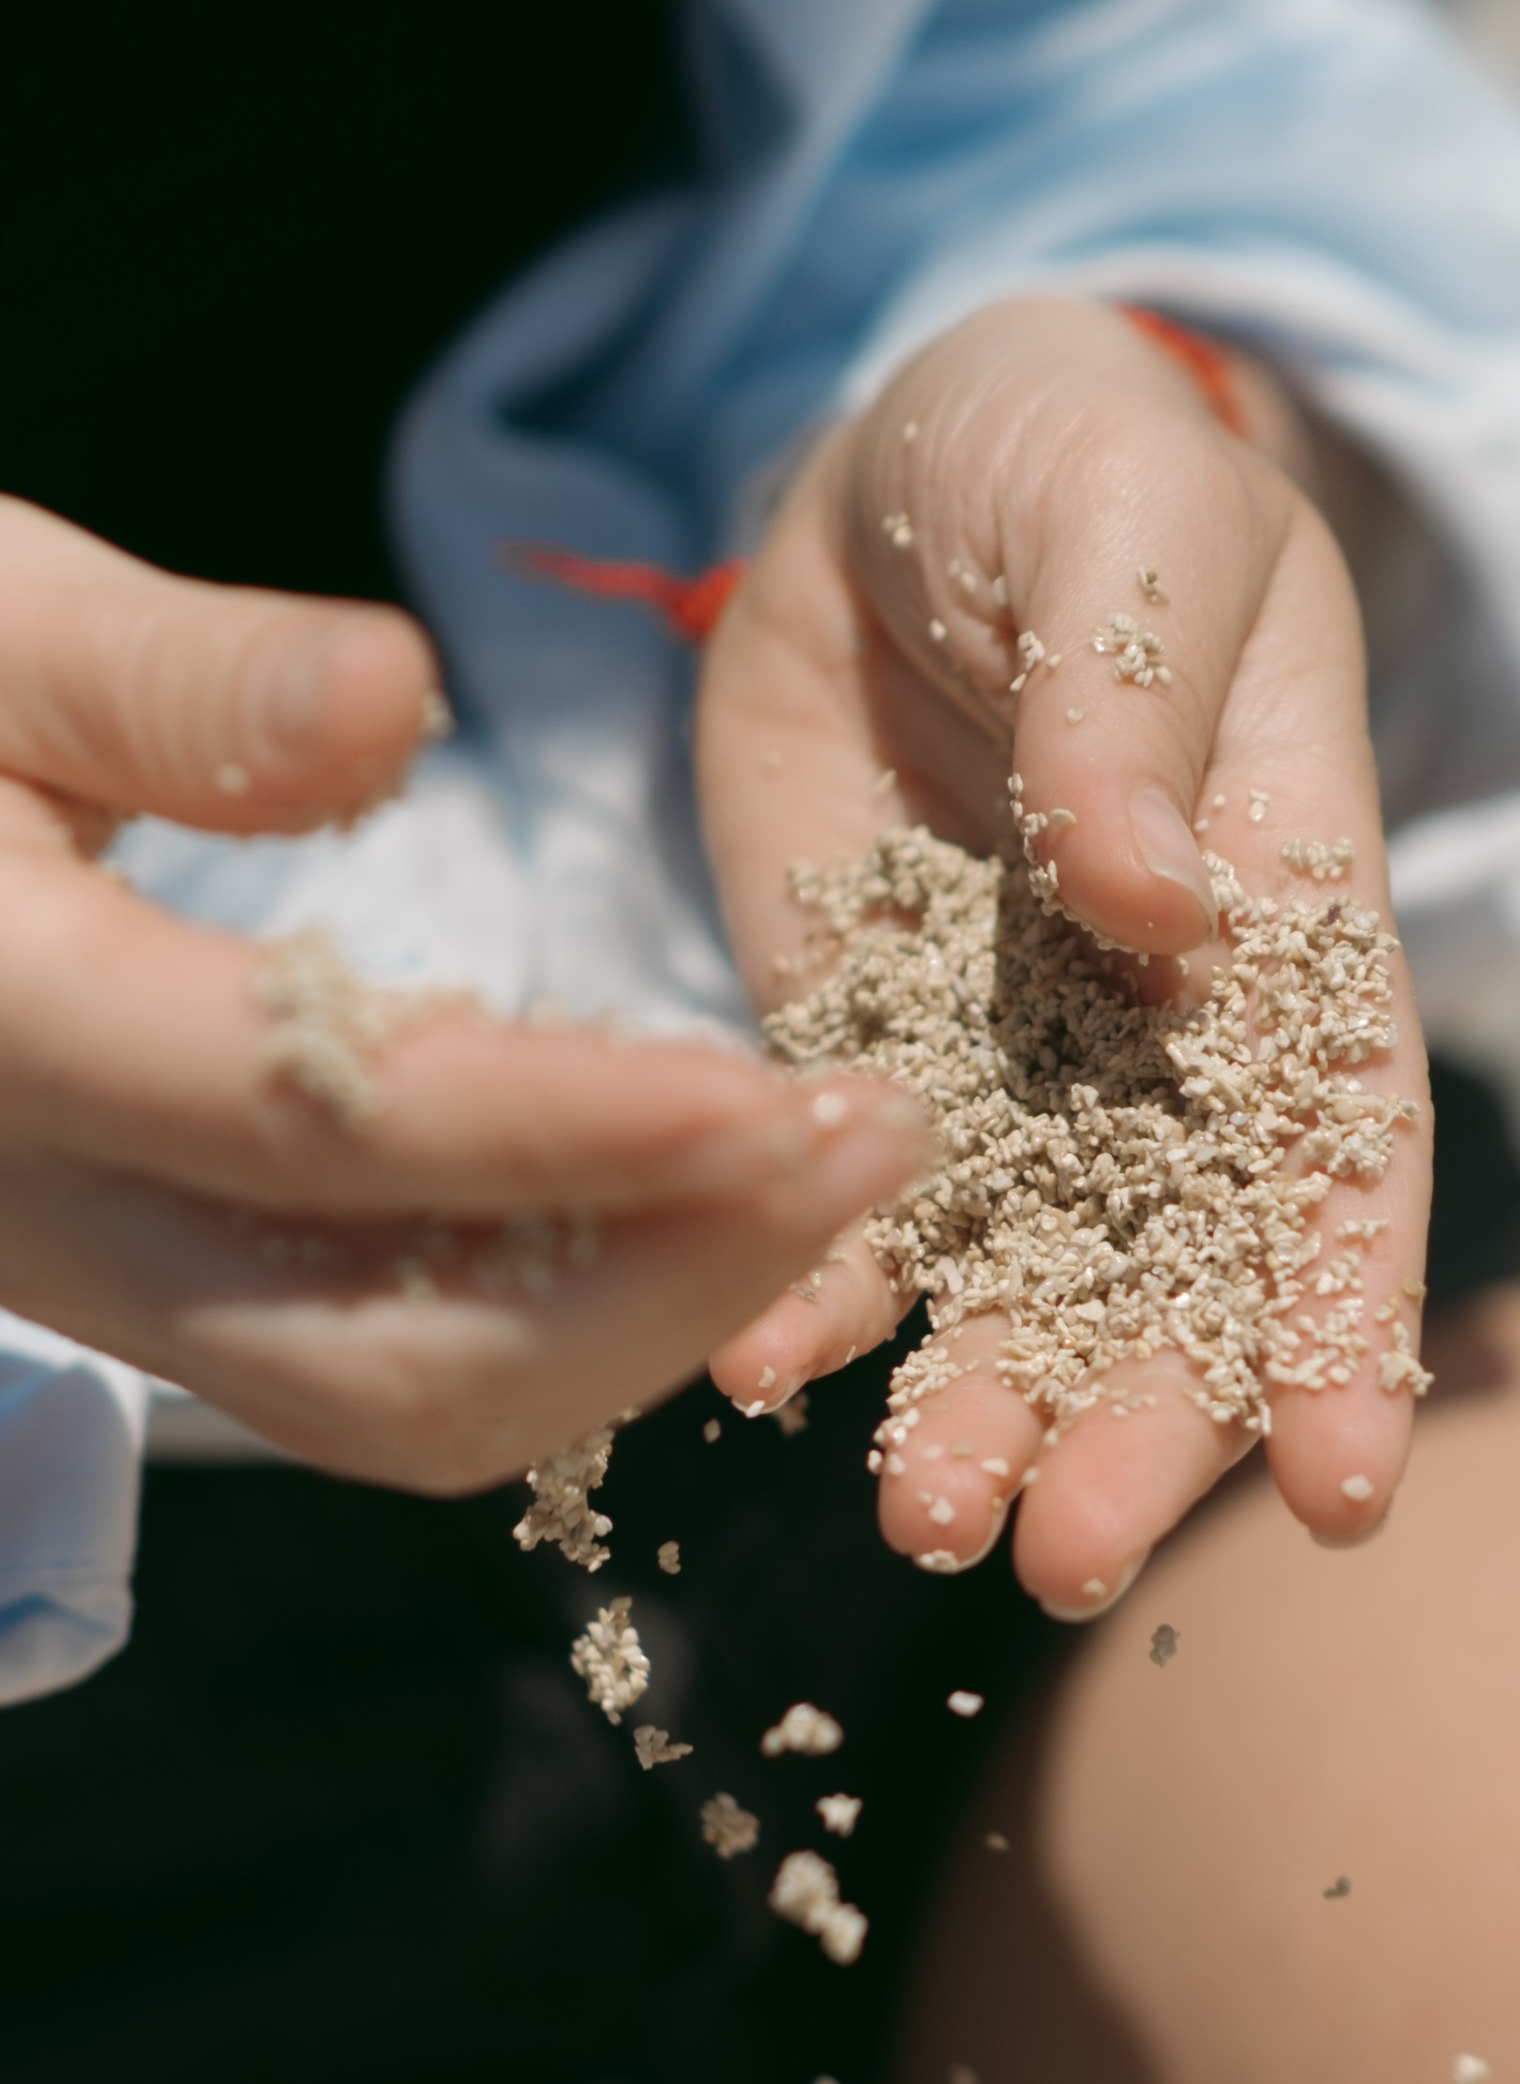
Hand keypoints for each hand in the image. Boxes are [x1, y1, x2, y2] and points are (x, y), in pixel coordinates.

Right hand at [0, 503, 926, 1491]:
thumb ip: (176, 679)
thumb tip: (391, 702)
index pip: (316, 1131)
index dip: (567, 1130)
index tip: (777, 1091)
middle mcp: (55, 1226)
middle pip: (394, 1369)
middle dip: (664, 1289)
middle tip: (874, 1149)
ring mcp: (118, 1290)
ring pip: (418, 1403)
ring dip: (654, 1317)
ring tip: (845, 1170)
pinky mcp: (186, 1295)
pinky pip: (407, 1360)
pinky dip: (584, 1307)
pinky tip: (727, 1193)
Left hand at [692, 296, 1432, 1616]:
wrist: (889, 473)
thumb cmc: (1070, 468)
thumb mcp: (1128, 527)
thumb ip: (1143, 705)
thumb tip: (1153, 907)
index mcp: (1288, 932)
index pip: (1337, 1156)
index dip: (1342, 1328)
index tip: (1339, 1494)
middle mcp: (1161, 1051)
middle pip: (1173, 1279)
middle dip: (1135, 1429)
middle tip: (1067, 1556)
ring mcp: (1008, 1076)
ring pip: (1008, 1286)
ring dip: (974, 1414)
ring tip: (927, 1522)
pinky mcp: (855, 1065)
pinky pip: (831, 1212)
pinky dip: (799, 1299)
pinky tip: (759, 1376)